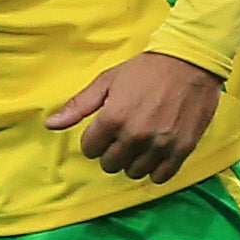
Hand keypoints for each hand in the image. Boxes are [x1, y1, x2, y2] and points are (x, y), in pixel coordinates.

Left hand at [45, 51, 224, 181]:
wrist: (190, 63)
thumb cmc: (145, 70)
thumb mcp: (107, 81)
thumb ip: (78, 106)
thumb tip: (50, 125)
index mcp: (112, 118)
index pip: (90, 149)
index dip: (94, 139)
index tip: (104, 130)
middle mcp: (135, 135)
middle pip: (110, 164)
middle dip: (111, 152)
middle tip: (122, 136)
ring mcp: (159, 145)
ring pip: (133, 172)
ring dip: (133, 160)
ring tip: (139, 143)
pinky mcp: (182, 149)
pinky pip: (160, 176)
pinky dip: (155, 169)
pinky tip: (155, 153)